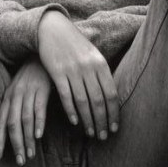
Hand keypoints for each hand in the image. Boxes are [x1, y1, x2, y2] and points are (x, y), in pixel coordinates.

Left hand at [0, 57, 52, 165]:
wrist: (41, 55)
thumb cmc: (30, 76)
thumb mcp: (18, 90)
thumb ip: (14, 107)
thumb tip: (12, 129)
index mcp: (7, 97)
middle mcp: (15, 96)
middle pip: (12, 124)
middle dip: (14, 144)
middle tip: (19, 161)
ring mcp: (28, 92)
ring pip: (25, 120)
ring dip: (27, 139)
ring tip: (31, 154)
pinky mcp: (42, 89)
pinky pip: (39, 109)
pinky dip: (38, 123)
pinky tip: (39, 136)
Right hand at [37, 10, 119, 139]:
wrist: (53, 29)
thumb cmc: (75, 45)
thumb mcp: (93, 55)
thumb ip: (101, 74)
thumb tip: (111, 97)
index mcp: (101, 64)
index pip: (111, 94)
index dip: (114, 113)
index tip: (114, 128)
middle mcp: (88, 68)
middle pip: (98, 100)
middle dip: (102, 121)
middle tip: (102, 137)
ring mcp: (72, 70)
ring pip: (83, 101)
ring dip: (88, 119)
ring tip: (90, 133)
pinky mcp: (57, 72)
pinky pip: (66, 95)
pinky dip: (71, 110)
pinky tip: (74, 121)